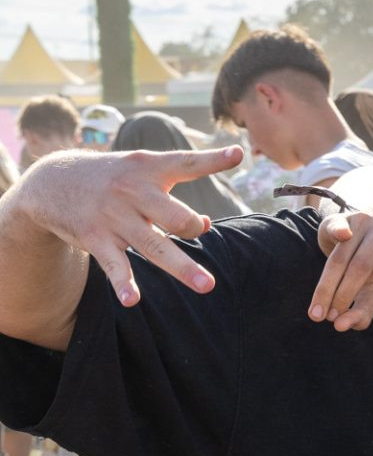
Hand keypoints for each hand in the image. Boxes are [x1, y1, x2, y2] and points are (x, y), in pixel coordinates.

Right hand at [20, 148, 240, 305]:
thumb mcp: (142, 172)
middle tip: (198, 229)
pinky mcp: (96, 239)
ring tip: (206, 286)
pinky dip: (123, 283)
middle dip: (193, 227)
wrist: (52, 182)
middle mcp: (133, 192)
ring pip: (155, 245)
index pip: (186, 163)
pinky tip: (132, 300)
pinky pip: (114, 265)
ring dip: (182, 267)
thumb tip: (208, 224)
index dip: (213, 160)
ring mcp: (115, 217)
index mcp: (149, 169)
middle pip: (177, 216)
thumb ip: (178, 197)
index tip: (238, 155)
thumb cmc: (115, 178)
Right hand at [307, 208, 372, 330]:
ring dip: (327, 288)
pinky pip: (336, 227)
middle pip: (362, 265)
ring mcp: (361, 221)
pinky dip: (338, 232)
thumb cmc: (370, 268)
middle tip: (331, 319)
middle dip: (344, 295)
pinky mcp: (338, 218)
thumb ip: (363, 311)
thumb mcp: (372, 290)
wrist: (352, 236)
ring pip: (341, 257)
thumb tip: (341, 326)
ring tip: (318, 314)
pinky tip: (343, 235)